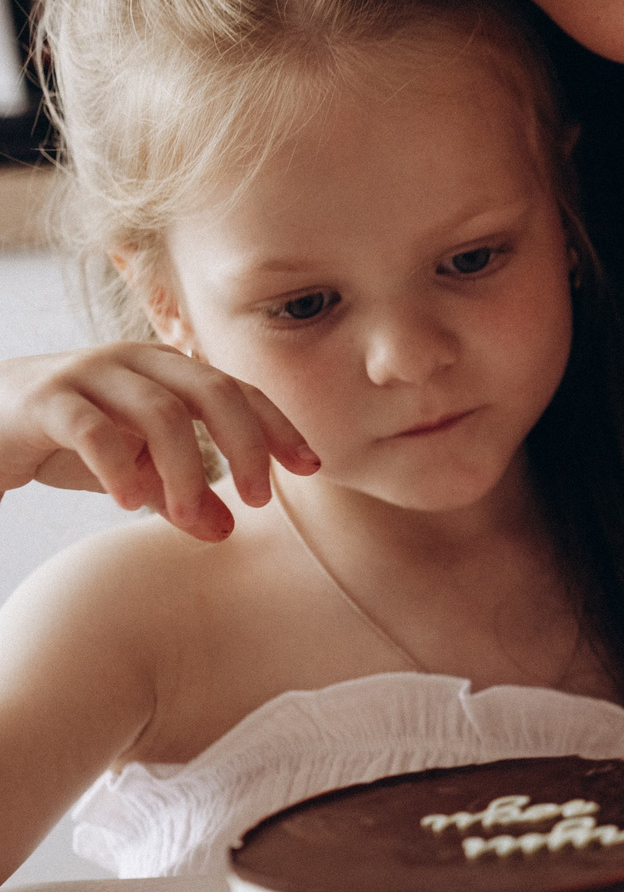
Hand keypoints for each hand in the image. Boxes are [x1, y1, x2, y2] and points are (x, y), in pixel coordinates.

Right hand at [0, 345, 317, 541]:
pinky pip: (94, 431)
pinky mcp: (43, 399)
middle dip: (247, 447)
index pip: (239, 390)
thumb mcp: (134, 470)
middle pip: (213, 392)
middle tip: (259, 500)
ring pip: (161, 415)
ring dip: (186, 471)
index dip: (279, 427)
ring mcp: (87, 373)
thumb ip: (181, 495)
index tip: (312, 468)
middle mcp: (135, 361)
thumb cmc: (64, 440)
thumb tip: (227, 530)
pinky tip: (128, 502)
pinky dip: (120, 469)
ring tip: (190, 515)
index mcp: (167, 369)